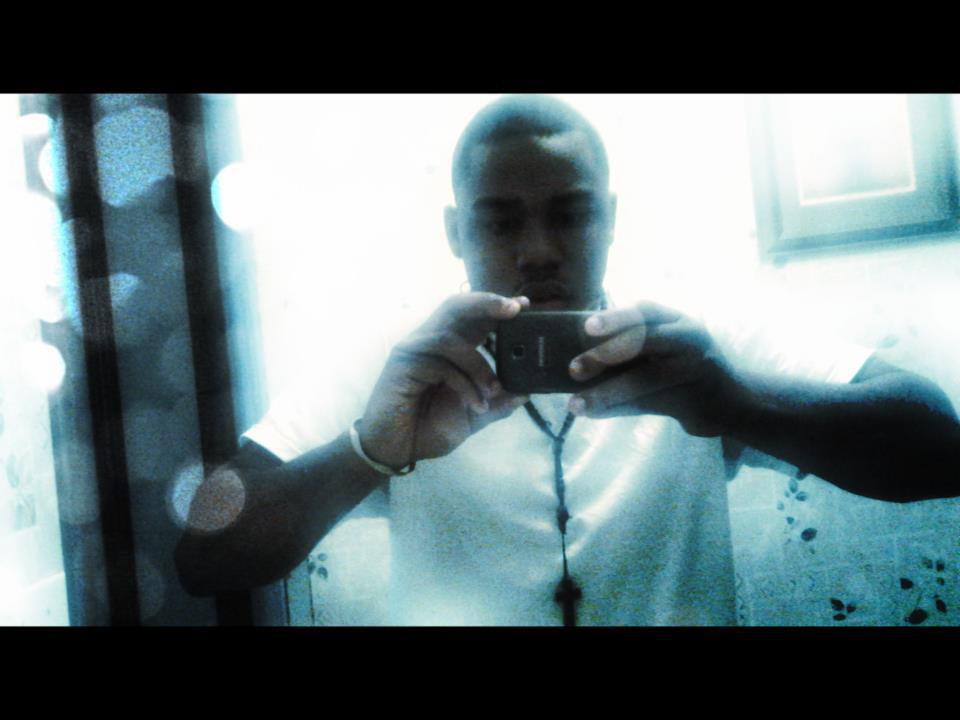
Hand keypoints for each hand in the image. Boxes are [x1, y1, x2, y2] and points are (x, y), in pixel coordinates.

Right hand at [358, 293, 530, 468]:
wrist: (397, 450)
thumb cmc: (429, 429)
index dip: (495, 306)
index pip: (471, 316)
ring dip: (479, 364)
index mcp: (447, 349)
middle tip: (515, 309)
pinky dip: (464, 384)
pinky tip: (475, 404)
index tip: (523, 304)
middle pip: (456, 307)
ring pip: (450, 338)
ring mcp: (414, 351)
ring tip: (495, 389)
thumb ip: (498, 403)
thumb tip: (525, 392)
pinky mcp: (403, 365)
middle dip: (487, 303)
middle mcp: (429, 342)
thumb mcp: (473, 416)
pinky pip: (440, 365)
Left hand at [566, 301, 740, 436]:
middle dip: (607, 354)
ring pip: (644, 379)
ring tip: (576, 404)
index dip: (616, 317)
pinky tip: (593, 414)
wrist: (731, 401)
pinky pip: (647, 406)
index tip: (588, 326)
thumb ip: (634, 341)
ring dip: (607, 393)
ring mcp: (693, 371)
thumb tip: (576, 349)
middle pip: (646, 341)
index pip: (646, 312)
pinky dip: (617, 410)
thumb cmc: (687, 366)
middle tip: (573, 368)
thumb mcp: (669, 344)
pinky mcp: (692, 402)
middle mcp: (689, 341)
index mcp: (679, 322)